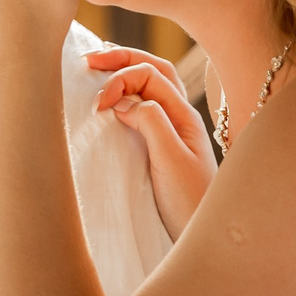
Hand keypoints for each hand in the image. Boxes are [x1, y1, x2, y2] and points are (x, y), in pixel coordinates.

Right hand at [88, 46, 216, 236]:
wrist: (206, 236)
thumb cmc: (190, 201)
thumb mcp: (171, 160)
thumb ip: (151, 122)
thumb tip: (123, 100)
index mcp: (184, 116)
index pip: (150, 75)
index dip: (120, 80)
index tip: (98, 105)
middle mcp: (180, 117)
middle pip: (153, 71)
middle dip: (122, 60)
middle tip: (88, 60)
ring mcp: (173, 131)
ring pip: (150, 87)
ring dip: (125, 73)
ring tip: (97, 69)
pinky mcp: (162, 148)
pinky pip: (145, 108)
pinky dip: (126, 96)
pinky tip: (111, 103)